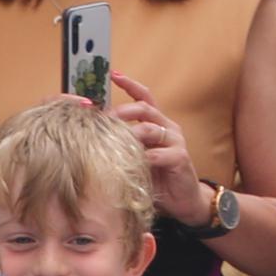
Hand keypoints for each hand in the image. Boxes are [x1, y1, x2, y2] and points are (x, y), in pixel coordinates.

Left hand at [94, 70, 201, 210]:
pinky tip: (130, 163)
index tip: (113, 75)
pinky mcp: (180, 157)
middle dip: (122, 110)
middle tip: (104, 119)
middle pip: (145, 108)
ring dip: (129, 133)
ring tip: (112, 140)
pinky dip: (142, 157)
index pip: (144, 97)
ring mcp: (175, 141)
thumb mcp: (137, 157)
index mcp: (157, 123)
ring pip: (150, 128)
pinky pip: (158, 153)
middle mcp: (168, 128)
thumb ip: (124, 145)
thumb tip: (92, 136)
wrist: (183, 201)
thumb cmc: (157, 178)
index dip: (130, 84)